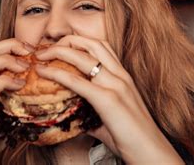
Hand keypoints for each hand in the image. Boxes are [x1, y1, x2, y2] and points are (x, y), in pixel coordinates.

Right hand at [0, 39, 32, 164]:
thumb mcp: (8, 112)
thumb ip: (18, 99)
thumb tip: (43, 93)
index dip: (11, 45)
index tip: (31, 50)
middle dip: (9, 44)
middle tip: (29, 51)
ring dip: (7, 60)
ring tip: (25, 67)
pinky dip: (6, 81)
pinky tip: (20, 86)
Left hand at [34, 35, 183, 163]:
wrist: (151, 152)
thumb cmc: (133, 138)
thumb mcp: (112, 117)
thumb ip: (92, 112)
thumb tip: (74, 116)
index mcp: (123, 76)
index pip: (101, 45)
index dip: (78, 41)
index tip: (60, 47)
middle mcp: (120, 75)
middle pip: (91, 43)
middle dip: (66, 40)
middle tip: (46, 48)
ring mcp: (115, 85)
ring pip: (82, 56)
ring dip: (58, 51)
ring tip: (41, 55)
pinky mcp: (107, 99)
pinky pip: (76, 81)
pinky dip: (56, 73)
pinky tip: (43, 72)